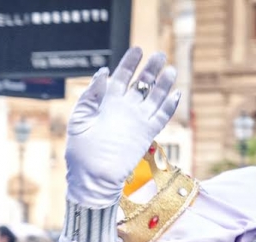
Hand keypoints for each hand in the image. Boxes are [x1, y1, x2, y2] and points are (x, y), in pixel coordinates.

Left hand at [65, 47, 181, 207]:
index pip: (122, 76)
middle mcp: (124, 109)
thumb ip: (91, 95)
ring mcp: (136, 121)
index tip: (138, 50)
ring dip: (163, 84)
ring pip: (155, 98)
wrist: (91, 177)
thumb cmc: (80, 151)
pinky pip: (162, 117)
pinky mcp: (146, 134)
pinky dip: (170, 106)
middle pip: (142, 84)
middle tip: (159, 56)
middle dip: (151, 69)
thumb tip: (103, 72)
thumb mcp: (80, 118)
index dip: (130, 63)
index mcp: (107, 102)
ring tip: (169, 70)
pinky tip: (176, 94)